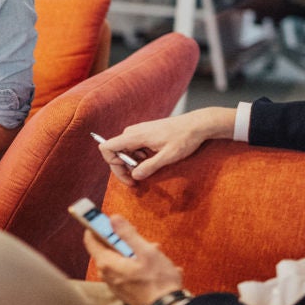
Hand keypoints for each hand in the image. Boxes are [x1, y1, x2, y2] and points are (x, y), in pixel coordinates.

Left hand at [85, 215, 183, 304]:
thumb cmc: (158, 280)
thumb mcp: (145, 251)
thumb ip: (127, 234)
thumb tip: (113, 218)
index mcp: (107, 263)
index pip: (90, 239)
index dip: (96, 226)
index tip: (107, 220)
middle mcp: (106, 275)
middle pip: (108, 249)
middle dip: (124, 240)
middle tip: (141, 237)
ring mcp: (114, 284)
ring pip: (120, 260)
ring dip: (135, 252)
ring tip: (155, 251)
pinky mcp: (124, 290)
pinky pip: (126, 271)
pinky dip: (138, 265)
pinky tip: (156, 266)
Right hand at [97, 107, 235, 185]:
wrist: (197, 124)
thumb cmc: (184, 138)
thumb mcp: (168, 156)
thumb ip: (149, 167)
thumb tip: (135, 176)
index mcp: (134, 136)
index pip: (107, 148)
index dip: (112, 164)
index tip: (127, 175)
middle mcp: (133, 132)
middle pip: (116, 152)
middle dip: (124, 168)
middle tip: (137, 181)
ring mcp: (139, 132)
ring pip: (125, 151)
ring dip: (133, 164)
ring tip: (149, 169)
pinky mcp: (145, 133)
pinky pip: (134, 147)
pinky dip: (140, 158)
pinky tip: (153, 160)